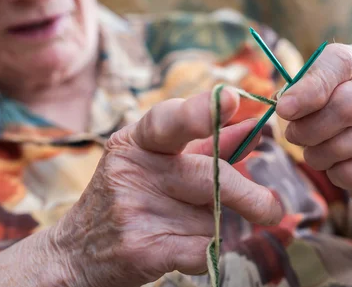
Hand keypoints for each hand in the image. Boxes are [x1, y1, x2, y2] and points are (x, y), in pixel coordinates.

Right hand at [54, 89, 282, 286]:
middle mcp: (132, 170)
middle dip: (247, 195)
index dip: (203, 110)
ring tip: (184, 225)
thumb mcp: (158, 161)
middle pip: (207, 176)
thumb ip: (207, 144)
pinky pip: (201, 249)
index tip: (233, 100)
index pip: (170, 120)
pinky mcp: (140, 249)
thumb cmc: (130, 196)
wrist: (77, 252)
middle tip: (274, 209)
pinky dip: (207, 252)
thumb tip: (254, 128)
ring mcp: (132, 210)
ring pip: (209, 217)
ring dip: (214, 225)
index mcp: (137, 141)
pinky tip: (183, 247)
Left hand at [276, 42, 351, 190]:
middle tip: (293, 135)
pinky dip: (335, 173)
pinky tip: (336, 164)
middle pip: (345, 107)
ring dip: (317, 154)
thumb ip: (302, 90)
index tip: (284, 109)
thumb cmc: (337, 103)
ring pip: (345, 145)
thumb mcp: (320, 86)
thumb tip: (286, 106)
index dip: (309, 89)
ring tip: (314, 150)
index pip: (340, 63)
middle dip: (308, 128)